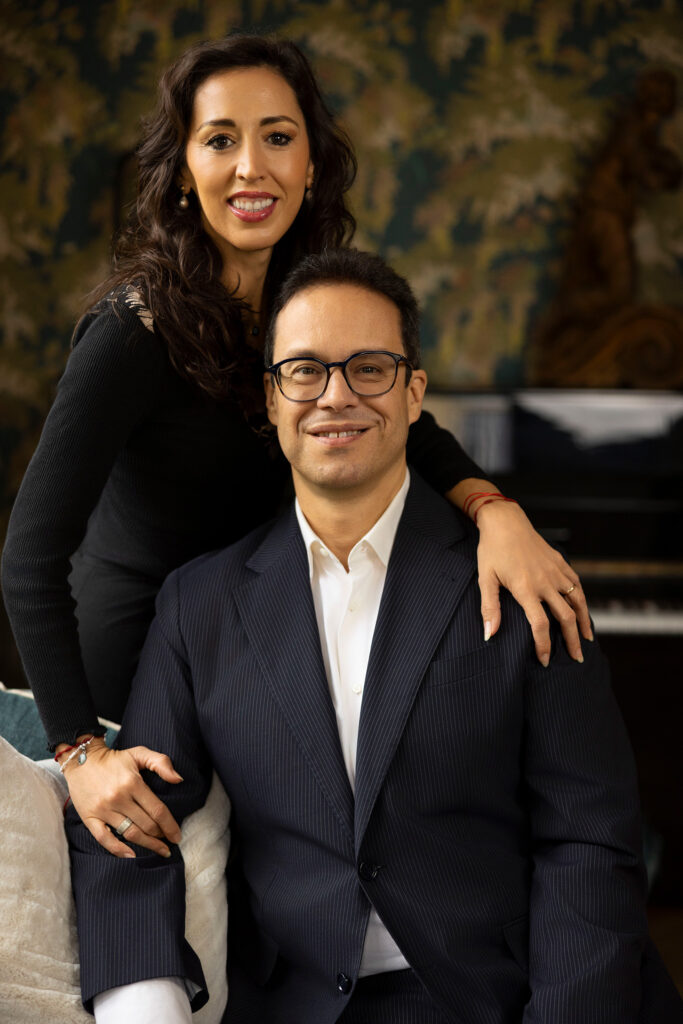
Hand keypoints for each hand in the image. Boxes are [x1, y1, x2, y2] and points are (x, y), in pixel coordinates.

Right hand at [60, 737, 182, 857]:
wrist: (81, 759)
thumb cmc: (114, 758)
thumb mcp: (139, 753)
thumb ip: (161, 762)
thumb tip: (178, 779)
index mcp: (133, 782)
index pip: (157, 810)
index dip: (170, 826)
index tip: (177, 836)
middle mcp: (118, 798)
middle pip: (146, 825)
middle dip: (161, 836)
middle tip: (169, 843)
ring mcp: (103, 810)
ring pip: (130, 834)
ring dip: (147, 844)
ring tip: (159, 850)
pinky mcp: (89, 818)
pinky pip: (104, 839)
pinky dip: (118, 850)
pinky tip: (131, 855)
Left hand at [475, 499, 592, 664]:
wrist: (505, 521)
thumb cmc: (492, 550)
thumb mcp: (485, 579)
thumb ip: (489, 608)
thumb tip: (489, 635)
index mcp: (526, 589)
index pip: (541, 625)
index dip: (544, 645)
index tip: (544, 660)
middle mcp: (545, 582)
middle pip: (566, 618)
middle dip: (572, 641)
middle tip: (576, 658)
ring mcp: (555, 571)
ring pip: (577, 601)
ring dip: (584, 623)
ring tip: (587, 640)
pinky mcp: (560, 562)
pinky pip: (577, 584)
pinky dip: (583, 600)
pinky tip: (583, 611)